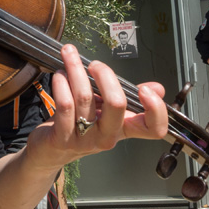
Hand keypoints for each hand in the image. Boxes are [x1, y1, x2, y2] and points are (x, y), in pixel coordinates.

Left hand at [30, 45, 166, 162]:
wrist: (51, 150)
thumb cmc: (80, 126)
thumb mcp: (107, 112)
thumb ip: (129, 97)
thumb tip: (157, 88)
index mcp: (124, 129)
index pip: (154, 129)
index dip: (156, 109)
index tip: (145, 89)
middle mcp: (108, 137)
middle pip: (117, 104)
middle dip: (105, 75)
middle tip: (95, 64)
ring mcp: (85, 140)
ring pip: (84, 98)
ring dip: (76, 71)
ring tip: (70, 58)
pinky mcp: (63, 139)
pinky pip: (64, 104)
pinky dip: (61, 84)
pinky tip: (59, 75)